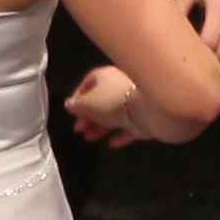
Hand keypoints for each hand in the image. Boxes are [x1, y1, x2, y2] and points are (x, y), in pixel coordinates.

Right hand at [66, 63, 186, 146]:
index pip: (88, 83)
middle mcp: (120, 85)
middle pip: (100, 100)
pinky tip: (111, 143)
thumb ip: (76, 105)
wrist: (150, 109)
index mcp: (105, 76)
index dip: (78, 98)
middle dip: (88, 116)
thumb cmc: (113, 102)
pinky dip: (120, 134)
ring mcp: (134, 101)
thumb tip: (69, 105)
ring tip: (90, 139)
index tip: (72, 113)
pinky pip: (129, 125)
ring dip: (101, 126)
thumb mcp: (87, 104)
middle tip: (79, 130)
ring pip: (114, 114)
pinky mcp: (145, 116)